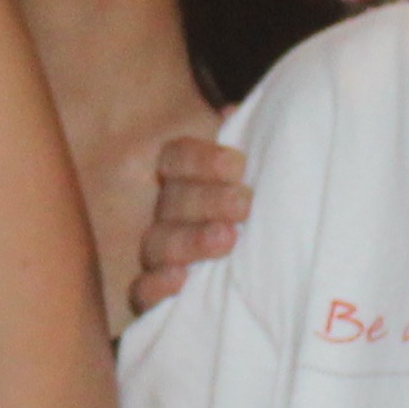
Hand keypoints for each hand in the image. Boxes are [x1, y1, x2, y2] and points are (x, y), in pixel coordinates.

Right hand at [127, 136, 252, 319]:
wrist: (266, 271)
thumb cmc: (258, 206)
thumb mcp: (257, 175)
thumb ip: (247, 144)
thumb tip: (234, 112)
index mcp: (183, 177)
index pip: (177, 158)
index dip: (201, 160)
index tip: (238, 165)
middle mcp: (166, 211)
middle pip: (172, 200)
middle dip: (208, 201)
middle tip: (244, 204)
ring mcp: (159, 252)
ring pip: (158, 243)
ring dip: (190, 241)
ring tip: (227, 240)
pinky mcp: (157, 294)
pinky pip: (142, 291)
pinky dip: (156, 286)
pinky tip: (180, 280)